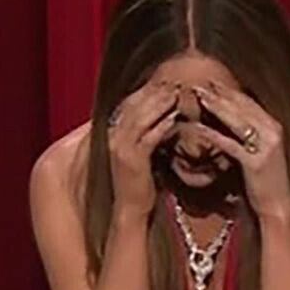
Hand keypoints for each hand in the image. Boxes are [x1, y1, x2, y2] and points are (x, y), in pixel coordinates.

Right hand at [104, 81, 180, 218]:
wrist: (130, 208)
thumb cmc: (139, 182)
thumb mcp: (140, 153)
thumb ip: (145, 135)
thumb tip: (161, 118)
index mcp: (113, 134)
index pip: (128, 105)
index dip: (145, 91)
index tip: (163, 80)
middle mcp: (113, 138)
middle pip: (134, 107)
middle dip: (153, 92)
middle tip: (173, 80)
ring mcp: (121, 148)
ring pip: (140, 118)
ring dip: (159, 104)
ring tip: (176, 92)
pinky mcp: (132, 160)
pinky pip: (149, 138)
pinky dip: (161, 126)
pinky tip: (175, 117)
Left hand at [182, 82, 289, 220]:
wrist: (277, 206)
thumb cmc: (264, 180)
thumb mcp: (258, 150)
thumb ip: (247, 133)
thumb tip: (227, 116)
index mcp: (274, 126)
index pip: (248, 102)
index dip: (228, 91)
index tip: (209, 82)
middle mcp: (273, 131)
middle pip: (242, 107)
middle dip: (219, 94)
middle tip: (199, 83)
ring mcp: (266, 146)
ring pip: (236, 121)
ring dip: (215, 107)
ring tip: (197, 96)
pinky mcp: (256, 162)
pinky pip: (230, 144)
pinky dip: (212, 134)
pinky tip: (197, 127)